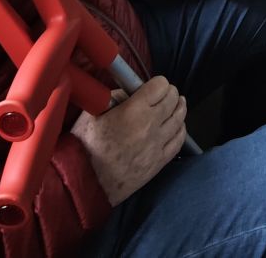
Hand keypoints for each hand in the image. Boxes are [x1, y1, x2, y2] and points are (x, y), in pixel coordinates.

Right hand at [70, 78, 186, 203]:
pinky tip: (177, 126)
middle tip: (166, 93)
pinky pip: (178, 141)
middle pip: (173, 100)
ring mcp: (157, 145)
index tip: (155, 85)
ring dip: (179, 108)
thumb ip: (114, 97)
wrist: (87, 183)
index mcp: (134, 110)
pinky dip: (180, 130)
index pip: (160, 86)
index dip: (159, 83)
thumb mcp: (93, 112)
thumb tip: (130, 92)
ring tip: (178, 104)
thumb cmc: (85, 146)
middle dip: (171, 93)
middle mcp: (150, 125)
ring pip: (179, 119)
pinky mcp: (159, 162)